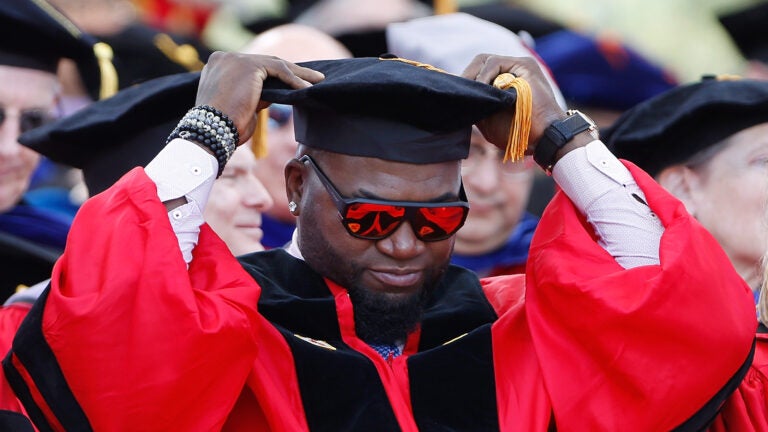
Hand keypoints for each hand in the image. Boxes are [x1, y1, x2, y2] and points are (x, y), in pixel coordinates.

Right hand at [196, 52, 324, 145]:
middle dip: (291, 71)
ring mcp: (235, 59)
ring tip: (317, 80)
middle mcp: (224, 58)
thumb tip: (277, 92)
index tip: (293, 79)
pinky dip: (295, 79)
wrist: (212, 131)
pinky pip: (278, 70)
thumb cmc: (224, 127)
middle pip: (266, 63)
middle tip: (311, 78)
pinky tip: (307, 87)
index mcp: (219, 66)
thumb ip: (257, 93)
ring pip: (275, 64)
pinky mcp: (248, 65)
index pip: (254, 66)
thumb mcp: (241, 104)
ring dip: (298, 73)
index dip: (275, 73)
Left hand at [461, 54, 565, 153]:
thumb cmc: (518, 133)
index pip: (478, 73)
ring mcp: (519, 66)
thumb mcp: (489, 121)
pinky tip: (482, 87)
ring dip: (474, 76)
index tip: (456, 94)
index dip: (466, 81)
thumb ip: (476, 105)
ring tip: (473, 92)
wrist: (544, 137)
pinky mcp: (525, 65)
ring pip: (485, 60)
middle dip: (467, 76)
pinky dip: (484, 74)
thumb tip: (460, 96)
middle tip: (460, 91)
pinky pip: (495, 62)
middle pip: (479, 62)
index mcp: (503, 83)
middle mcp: (511, 71)